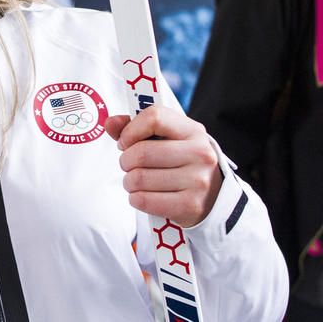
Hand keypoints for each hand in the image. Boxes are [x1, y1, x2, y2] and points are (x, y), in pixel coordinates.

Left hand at [105, 105, 222, 226]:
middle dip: (125, 161)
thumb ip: (134, 126)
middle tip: (130, 165)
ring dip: (129, 181)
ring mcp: (198, 181)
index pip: (154, 117)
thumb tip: (110, 123)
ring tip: (138, 181)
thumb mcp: (166, 138)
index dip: (130, 130)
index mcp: (193, 131)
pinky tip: (144, 195)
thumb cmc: (180, 161)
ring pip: (138, 178)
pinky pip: (143, 200)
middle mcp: (200, 154)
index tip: (125, 142)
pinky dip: (135, 198)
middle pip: (140, 152)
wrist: (212, 195)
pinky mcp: (190, 205)